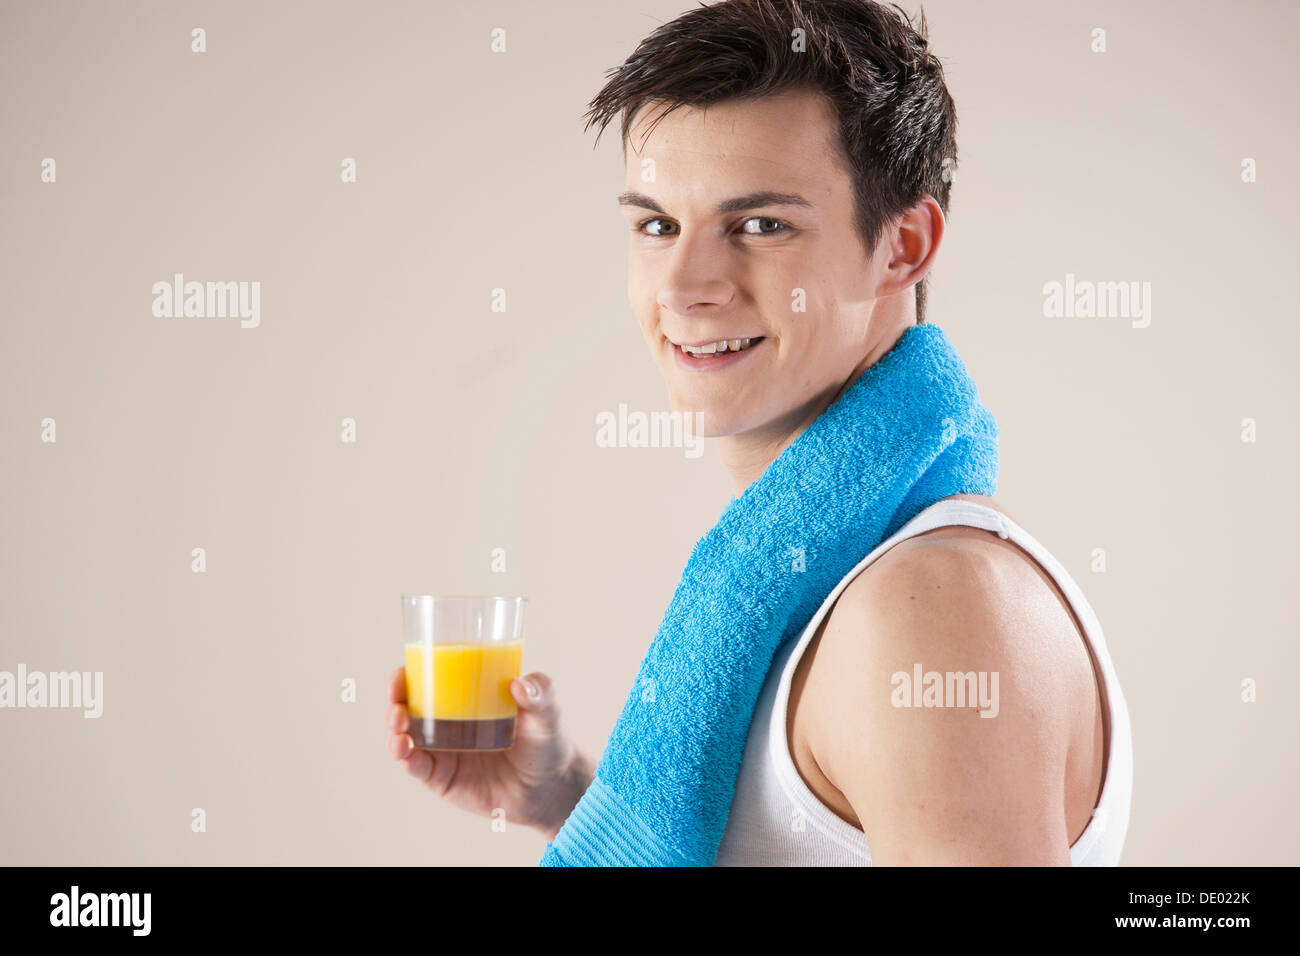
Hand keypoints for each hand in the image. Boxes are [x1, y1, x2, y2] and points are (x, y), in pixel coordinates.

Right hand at [386, 667, 592, 837]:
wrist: (550, 787)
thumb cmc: (546, 741)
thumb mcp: (548, 712)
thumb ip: (541, 693)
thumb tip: (520, 684)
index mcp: (466, 698)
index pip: (430, 679)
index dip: (409, 674)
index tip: (403, 671)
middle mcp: (448, 722)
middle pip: (408, 706)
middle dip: (395, 700)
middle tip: (398, 701)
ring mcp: (443, 750)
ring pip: (405, 735)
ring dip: (394, 728)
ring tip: (400, 727)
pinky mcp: (442, 778)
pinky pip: (416, 766)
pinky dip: (405, 757)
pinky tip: (405, 750)